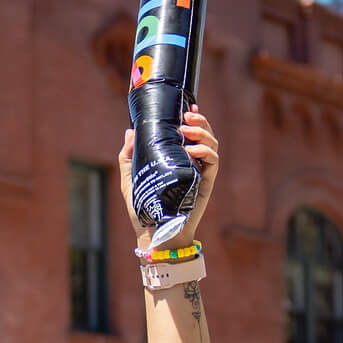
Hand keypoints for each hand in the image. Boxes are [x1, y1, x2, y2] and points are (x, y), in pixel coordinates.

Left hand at [116, 108, 220, 244]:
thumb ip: (129, 156)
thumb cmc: (142, 208)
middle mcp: (192, 164)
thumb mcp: (130, 178)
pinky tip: (193, 150)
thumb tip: (130, 131)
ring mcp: (200, 174)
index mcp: (178, 160)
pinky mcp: (205, 186)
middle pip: (205, 136)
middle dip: (200, 122)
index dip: (194, 119)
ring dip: (203, 134)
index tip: (188, 107)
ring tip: (187, 130)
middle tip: (187, 116)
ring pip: (212, 146)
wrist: (152, 234)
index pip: (191, 135)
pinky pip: (213, 164)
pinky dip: (206, 153)